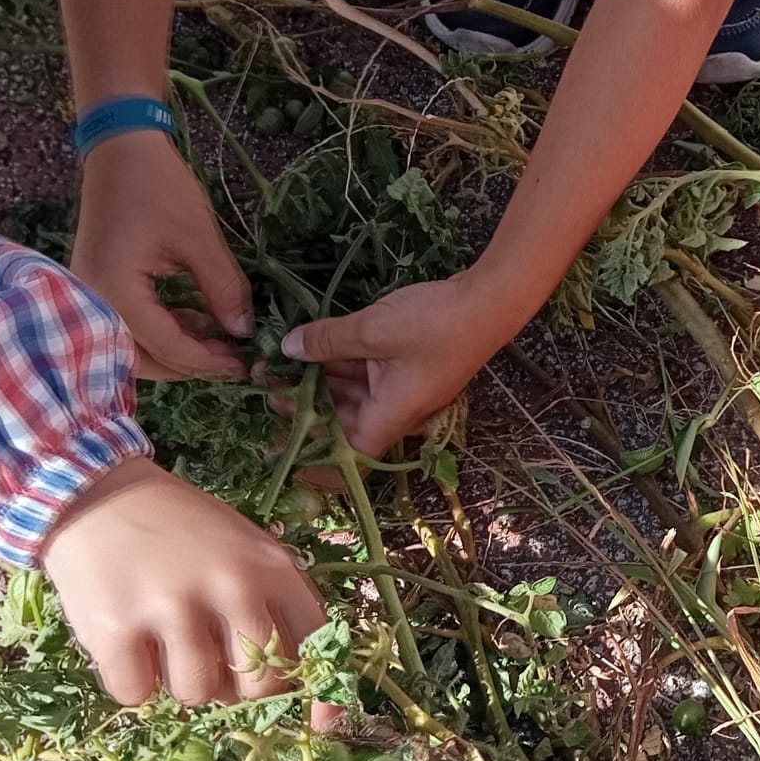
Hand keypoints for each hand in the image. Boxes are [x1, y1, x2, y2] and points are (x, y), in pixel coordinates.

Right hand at [39, 457, 333, 716]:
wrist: (98, 496)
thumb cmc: (181, 530)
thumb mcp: (244, 547)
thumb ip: (270, 602)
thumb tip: (286, 684)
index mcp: (270, 567)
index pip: (315, 641)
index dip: (322, 690)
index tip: (320, 722)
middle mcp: (230, 587)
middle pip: (259, 683)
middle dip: (240, 687)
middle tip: (213, 661)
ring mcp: (171, 608)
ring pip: (198, 693)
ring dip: (183, 683)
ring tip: (167, 645)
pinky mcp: (114, 630)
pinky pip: (138, 695)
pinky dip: (134, 683)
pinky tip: (130, 647)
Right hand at [72, 131, 252, 379]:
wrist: (120, 148)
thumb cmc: (158, 185)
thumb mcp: (200, 238)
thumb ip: (224, 289)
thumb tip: (244, 332)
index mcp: (112, 290)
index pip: (165, 346)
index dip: (208, 360)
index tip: (246, 363)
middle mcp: (90, 302)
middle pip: (141, 359)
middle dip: (189, 364)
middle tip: (235, 359)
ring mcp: (88, 296)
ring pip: (132, 348)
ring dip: (176, 350)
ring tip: (222, 342)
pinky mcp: (95, 289)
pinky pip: (127, 325)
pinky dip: (162, 330)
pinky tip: (197, 322)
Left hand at [281, 271, 512, 458]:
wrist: (490, 301)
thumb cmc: (434, 324)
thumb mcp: (371, 330)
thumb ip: (326, 341)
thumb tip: (288, 348)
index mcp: (391, 415)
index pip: (348, 455)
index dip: (315, 459)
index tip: (280, 447)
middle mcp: (398, 409)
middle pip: (344, 422)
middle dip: (307, 406)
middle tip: (269, 384)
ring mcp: (404, 387)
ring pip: (353, 395)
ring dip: (322, 381)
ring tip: (283, 361)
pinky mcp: (409, 366)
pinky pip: (367, 375)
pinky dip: (342, 364)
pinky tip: (315, 345)